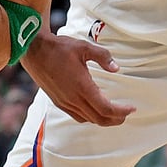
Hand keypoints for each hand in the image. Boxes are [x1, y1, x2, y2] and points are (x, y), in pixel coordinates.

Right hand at [21, 31, 136, 125]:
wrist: (34, 51)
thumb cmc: (59, 48)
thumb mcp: (84, 47)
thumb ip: (103, 57)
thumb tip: (116, 68)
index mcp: (82, 87)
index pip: (106, 109)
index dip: (121, 111)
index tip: (132, 108)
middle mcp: (73, 99)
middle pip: (99, 119)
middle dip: (116, 119)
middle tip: (127, 113)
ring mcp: (65, 102)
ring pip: (88, 119)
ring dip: (103, 119)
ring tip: (115, 113)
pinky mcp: (58, 102)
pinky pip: (78, 116)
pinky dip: (90, 117)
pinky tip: (95, 109)